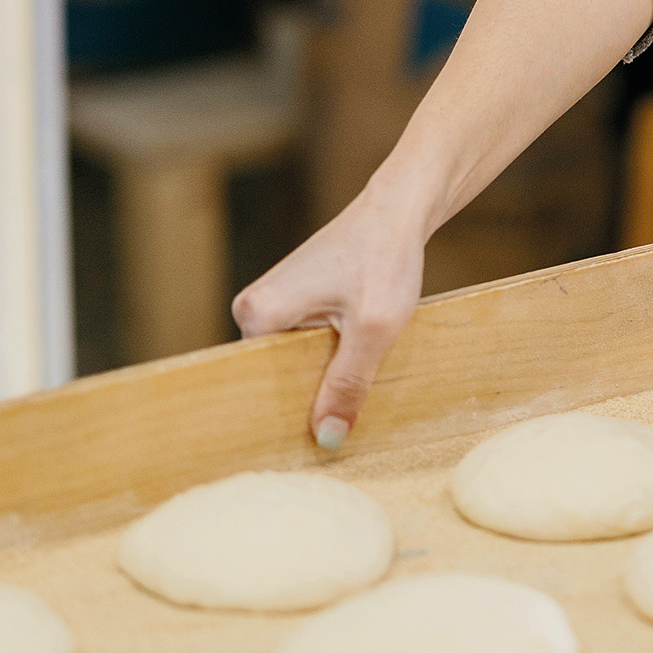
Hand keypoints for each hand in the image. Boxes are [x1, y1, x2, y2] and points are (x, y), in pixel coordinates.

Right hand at [232, 181, 428, 449]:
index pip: (261, 385)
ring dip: (324, 378)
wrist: (399, 210)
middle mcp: (253, 308)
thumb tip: (327, 437)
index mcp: (258, 314)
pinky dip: (330, 359)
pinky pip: (305, 346)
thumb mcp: (374, 330)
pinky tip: (354, 367)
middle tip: (342, 425)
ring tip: (353, 393)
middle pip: (278, 376)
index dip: (290, 414)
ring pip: (295, 363)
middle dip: (308, 398)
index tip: (314, 443)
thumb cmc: (384, 259)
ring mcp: (273, 304)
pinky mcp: (294, 302)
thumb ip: (349, 384)